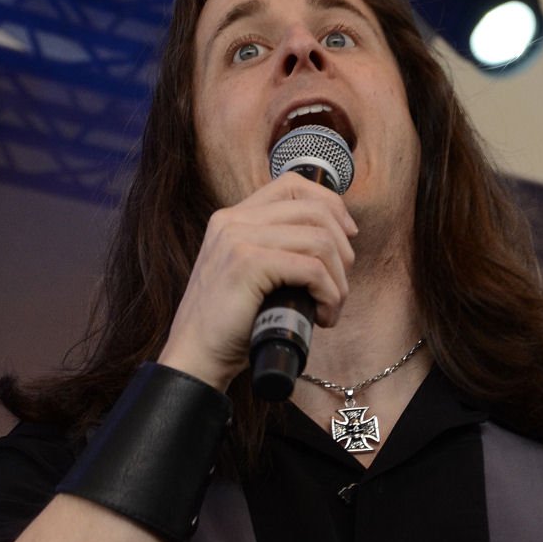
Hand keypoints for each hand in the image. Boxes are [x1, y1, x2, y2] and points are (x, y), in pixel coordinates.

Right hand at [158, 173, 357, 391]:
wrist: (196, 357)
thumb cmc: (229, 325)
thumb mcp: (251, 274)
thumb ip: (276, 250)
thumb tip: (334, 243)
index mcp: (233, 218)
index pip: (292, 185)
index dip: (330, 204)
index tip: (347, 236)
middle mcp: (233, 220)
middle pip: (314, 210)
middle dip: (342, 250)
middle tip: (339, 286)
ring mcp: (238, 239)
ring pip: (319, 240)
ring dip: (338, 280)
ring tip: (330, 308)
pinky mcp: (247, 264)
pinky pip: (311, 268)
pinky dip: (328, 294)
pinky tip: (322, 315)